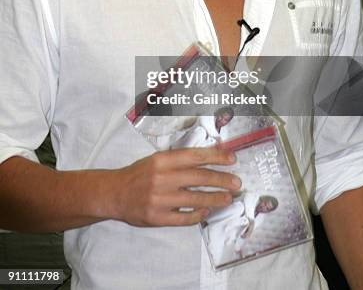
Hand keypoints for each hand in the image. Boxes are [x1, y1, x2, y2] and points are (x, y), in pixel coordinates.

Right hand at [110, 147, 240, 226]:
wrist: (114, 193)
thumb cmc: (139, 174)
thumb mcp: (156, 160)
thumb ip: (179, 160)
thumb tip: (209, 159)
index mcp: (162, 160)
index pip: (194, 156)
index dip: (216, 157)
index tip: (232, 159)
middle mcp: (161, 178)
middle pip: (198, 177)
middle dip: (221, 180)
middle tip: (237, 182)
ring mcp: (159, 199)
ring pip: (194, 199)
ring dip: (214, 199)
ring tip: (228, 198)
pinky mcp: (157, 218)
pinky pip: (183, 218)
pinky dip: (197, 215)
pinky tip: (207, 212)